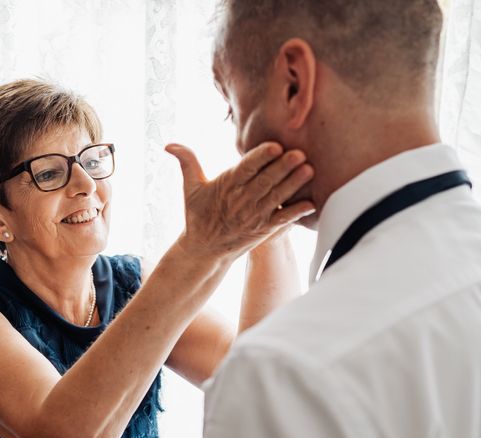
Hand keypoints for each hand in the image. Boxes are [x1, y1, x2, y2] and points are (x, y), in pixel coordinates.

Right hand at [165, 142, 314, 260]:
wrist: (204, 250)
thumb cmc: (198, 214)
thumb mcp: (190, 188)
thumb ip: (186, 162)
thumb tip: (168, 145)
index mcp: (227, 185)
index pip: (246, 168)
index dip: (260, 158)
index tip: (275, 146)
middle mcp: (241, 200)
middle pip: (265, 181)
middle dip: (283, 168)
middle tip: (300, 153)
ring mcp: (254, 215)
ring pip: (276, 197)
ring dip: (293, 185)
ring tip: (310, 170)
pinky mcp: (263, 229)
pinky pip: (282, 220)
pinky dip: (296, 212)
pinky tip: (311, 203)